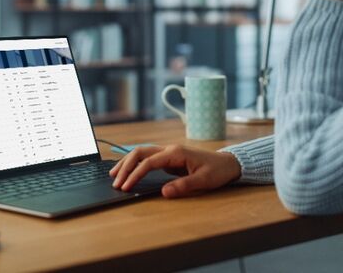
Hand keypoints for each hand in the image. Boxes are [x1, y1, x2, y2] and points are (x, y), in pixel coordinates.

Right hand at [109, 145, 241, 197]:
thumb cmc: (217, 171)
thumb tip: (164, 192)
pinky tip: (128, 170)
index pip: (149, 162)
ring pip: (142, 153)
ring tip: (114, 174)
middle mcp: (169, 149)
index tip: (126, 187)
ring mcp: (169, 152)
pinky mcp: (169, 158)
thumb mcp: (203, 180)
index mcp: (176, 153)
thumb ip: (183, 186)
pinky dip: (135, 163)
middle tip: (115, 181)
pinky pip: (148, 158)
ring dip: (127, 162)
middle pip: (140, 153)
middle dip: (125, 166)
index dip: (135, 174)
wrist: (227, 163)